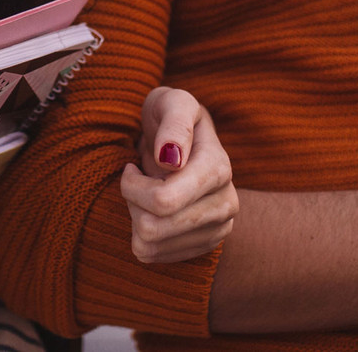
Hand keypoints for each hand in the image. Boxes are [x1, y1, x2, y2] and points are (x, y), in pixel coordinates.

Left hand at [119, 86, 237, 262]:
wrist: (185, 139)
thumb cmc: (172, 116)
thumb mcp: (172, 101)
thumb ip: (174, 123)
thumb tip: (171, 159)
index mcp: (218, 168)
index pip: (163, 202)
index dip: (132, 187)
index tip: (131, 167)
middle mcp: (226, 204)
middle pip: (153, 228)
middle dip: (132, 203)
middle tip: (136, 181)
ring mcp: (219, 229)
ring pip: (150, 246)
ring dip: (135, 218)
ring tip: (145, 193)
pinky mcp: (205, 245)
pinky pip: (154, 256)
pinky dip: (142, 234)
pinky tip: (153, 211)